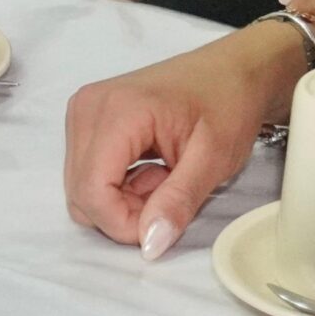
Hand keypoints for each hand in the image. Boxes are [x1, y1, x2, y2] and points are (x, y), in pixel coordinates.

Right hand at [63, 22, 305, 260]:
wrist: (233, 71)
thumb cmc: (227, 103)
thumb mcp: (213, 159)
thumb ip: (178, 202)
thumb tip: (149, 244)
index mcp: (117, 111)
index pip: (92, 191)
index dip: (124, 223)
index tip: (164, 220)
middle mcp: (88, 107)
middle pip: (81, 193)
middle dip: (124, 211)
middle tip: (169, 193)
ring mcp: (84, 111)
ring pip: (82, 187)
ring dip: (123, 199)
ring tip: (164, 177)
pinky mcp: (88, 119)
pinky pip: (88, 172)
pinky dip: (119, 185)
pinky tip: (152, 168)